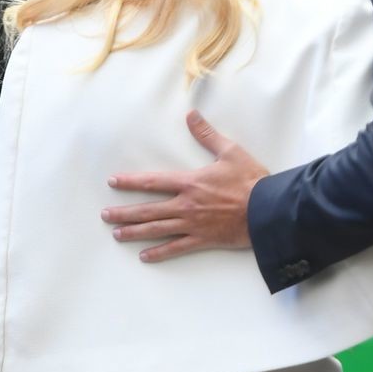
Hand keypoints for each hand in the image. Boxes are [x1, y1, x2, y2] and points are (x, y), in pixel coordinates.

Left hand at [101, 111, 267, 261]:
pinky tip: (144, 256)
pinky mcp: (203, 240)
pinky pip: (176, 248)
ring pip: (156, 230)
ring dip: (134, 232)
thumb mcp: (230, 152)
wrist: (267, 210)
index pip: (153, 181)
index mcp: (190, 182)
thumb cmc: (251, 181)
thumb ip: (207, 135)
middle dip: (124, 213)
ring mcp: (192, 225)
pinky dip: (159, 253)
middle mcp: (186, 205)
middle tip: (105, 215)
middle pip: (148, 210)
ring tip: (116, 234)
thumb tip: (191, 115)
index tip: (113, 182)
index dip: (130, 182)